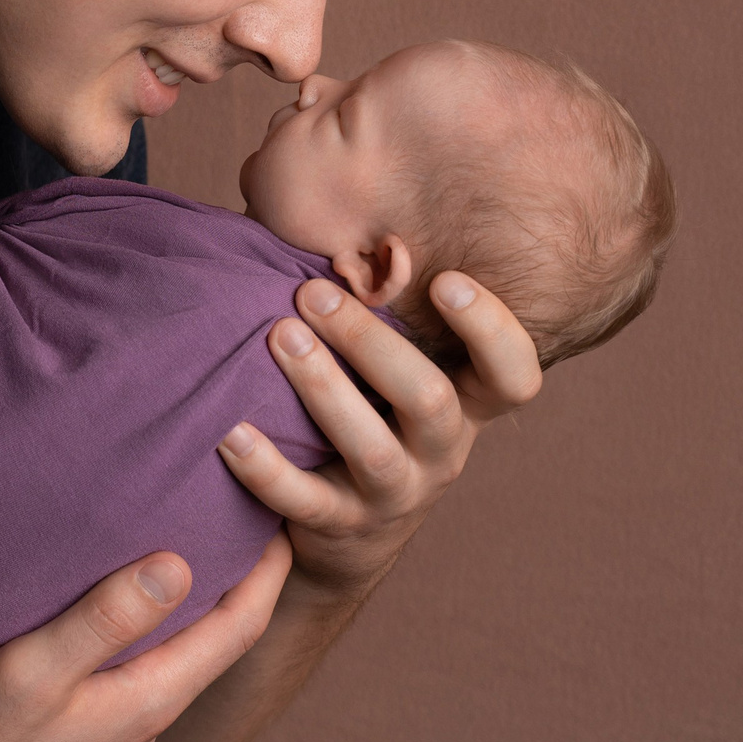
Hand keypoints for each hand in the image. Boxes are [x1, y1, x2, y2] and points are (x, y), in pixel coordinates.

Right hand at [0, 535, 291, 741]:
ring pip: (175, 662)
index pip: (237, 628)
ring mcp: (116, 739)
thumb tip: (179, 564)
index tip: (281, 518)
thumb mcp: (34, 669)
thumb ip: (105, 618)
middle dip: (238, 584)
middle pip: (215, 644)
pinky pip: (138, 678)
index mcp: (148, 698)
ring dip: (192, 612)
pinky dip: (150, 637)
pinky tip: (122, 620)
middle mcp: (146, 722)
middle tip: (244, 524)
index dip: (267, 572)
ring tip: (188, 555)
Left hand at [216, 271, 541, 612]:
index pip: (512, 374)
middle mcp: (442, 450)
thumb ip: (380, 308)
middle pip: (430, 399)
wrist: (349, 536)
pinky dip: (265, 468)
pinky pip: (304, 501)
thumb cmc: (366, 414)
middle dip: (371, 342)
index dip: (491, 329)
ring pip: (373, 450)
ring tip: (279, 337)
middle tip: (313, 292)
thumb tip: (324, 205)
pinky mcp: (340, 526)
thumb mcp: (391, 372)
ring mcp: (395, 494)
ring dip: (324, 390)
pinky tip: (230, 433)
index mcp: (464, 404)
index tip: (445, 280)